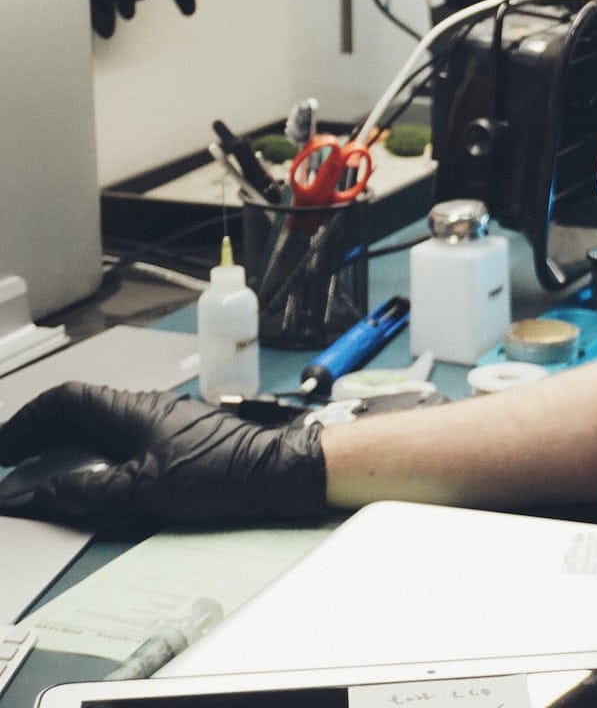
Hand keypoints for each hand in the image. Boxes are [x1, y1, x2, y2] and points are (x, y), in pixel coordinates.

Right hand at [0, 384, 327, 531]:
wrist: (274, 471)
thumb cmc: (220, 474)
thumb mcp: (143, 490)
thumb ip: (88, 490)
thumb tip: (42, 491)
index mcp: (132, 411)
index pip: (66, 399)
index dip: (29, 419)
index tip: (7, 443)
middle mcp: (145, 407)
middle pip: (79, 409)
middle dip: (41, 431)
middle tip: (15, 457)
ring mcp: (162, 419)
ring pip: (100, 421)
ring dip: (66, 440)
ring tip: (41, 466)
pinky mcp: (176, 435)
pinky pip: (122, 434)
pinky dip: (93, 449)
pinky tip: (90, 470)